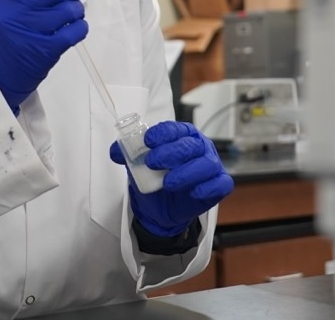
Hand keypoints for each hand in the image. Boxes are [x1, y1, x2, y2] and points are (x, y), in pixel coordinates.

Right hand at [0, 0, 88, 113]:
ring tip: (74, 12)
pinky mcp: (45, 50)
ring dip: (78, 9)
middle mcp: (17, 10)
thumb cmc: (1, 36)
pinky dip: (80, 27)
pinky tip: (74, 27)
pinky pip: (74, 31)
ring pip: (69, 9)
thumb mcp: (3, 5)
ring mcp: (31, 30)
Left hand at [109, 121, 233, 236]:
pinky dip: (208, 187)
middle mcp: (199, 146)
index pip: (175, 129)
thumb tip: (115, 151)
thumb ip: (127, 155)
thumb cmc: (155, 178)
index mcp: (182, 135)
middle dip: (171, 152)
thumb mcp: (137, 165)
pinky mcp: (218, 184)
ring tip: (168, 183)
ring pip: (206, 164)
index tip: (148, 141)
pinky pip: (220, 183)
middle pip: (190, 145)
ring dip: (186, 173)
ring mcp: (211, 165)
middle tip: (152, 162)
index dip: (163, 133)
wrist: (162, 206)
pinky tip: (193, 192)